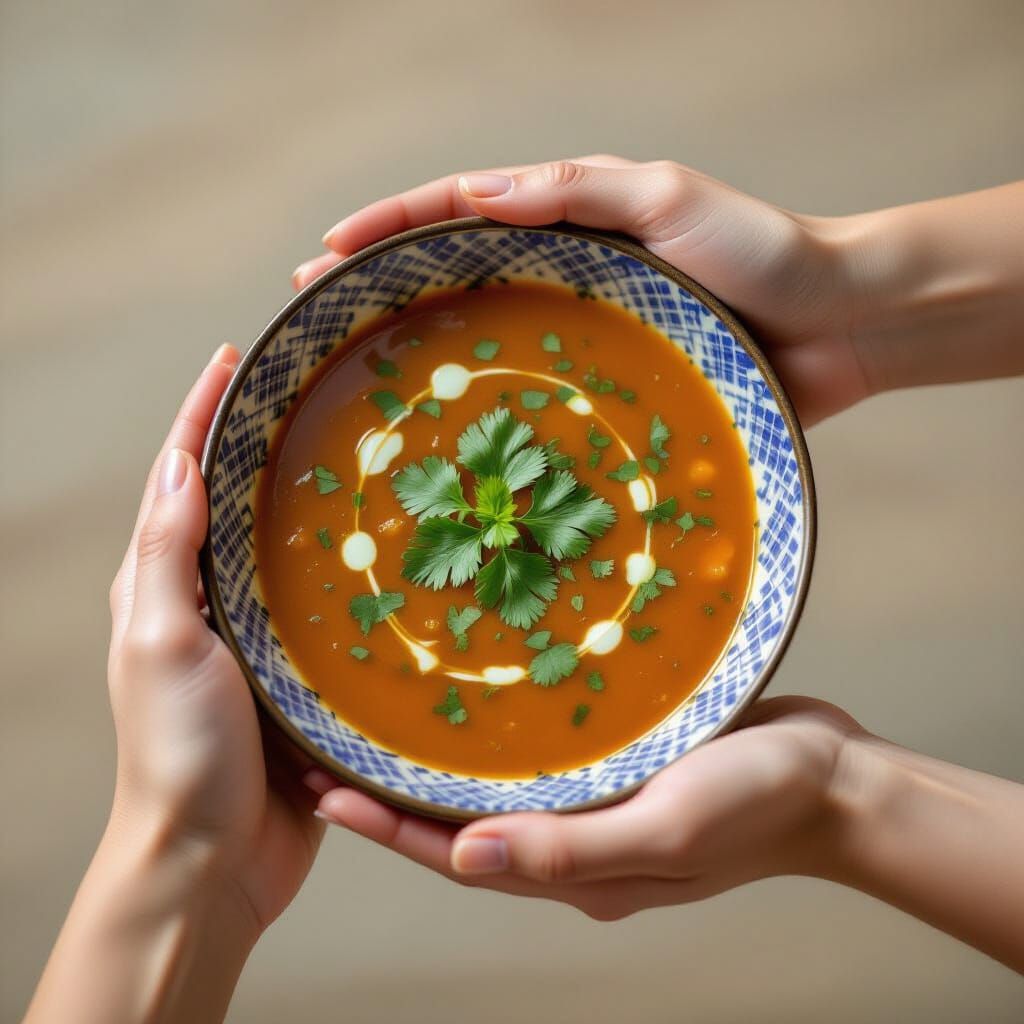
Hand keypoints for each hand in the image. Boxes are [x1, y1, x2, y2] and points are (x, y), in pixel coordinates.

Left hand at [106, 345, 323, 935]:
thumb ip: (167, 556)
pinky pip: (329, 608)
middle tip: (310, 393)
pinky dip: (350, 571)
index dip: (201, 415)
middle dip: (260, 442)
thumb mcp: (160, 642)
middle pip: (233, 504)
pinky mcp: (303, 676)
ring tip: (360, 454)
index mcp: (162, 589)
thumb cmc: (178, 753)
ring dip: (311, 502)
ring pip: (286, 553)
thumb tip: (178, 465)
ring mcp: (260, 640)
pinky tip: (391, 552)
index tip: (233, 359)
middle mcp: (209, 606)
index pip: (177, 480)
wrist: (216, 859)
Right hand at [292, 155, 870, 425]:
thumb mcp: (667, 197)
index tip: (328, 254)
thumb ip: (576, 194)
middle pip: (459, 277)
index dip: (392, 229)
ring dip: (428, 356)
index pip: (462, 211)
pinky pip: (543, 401)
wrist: (842, 322)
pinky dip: (497, 417)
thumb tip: (474, 196)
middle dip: (385, 290)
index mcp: (575, 221)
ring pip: (492, 342)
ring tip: (363, 380)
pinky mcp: (613, 389)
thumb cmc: (765, 250)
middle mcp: (569, 278)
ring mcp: (586, 338)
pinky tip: (459, 444)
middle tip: (319, 315)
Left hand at [305, 697, 859, 920]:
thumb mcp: (664, 829)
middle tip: (323, 753)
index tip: (321, 791)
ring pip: (494, 788)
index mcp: (575, 871)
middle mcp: (573, 841)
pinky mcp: (616, 765)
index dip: (386, 826)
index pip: (455, 854)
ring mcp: (594, 804)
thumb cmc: (756, 804)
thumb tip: (463, 858)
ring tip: (373, 724)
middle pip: (460, 823)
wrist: (830, 779)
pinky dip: (492, 739)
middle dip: (391, 795)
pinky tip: (470, 704)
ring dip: (432, 763)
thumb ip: (567, 849)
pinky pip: (538, 756)